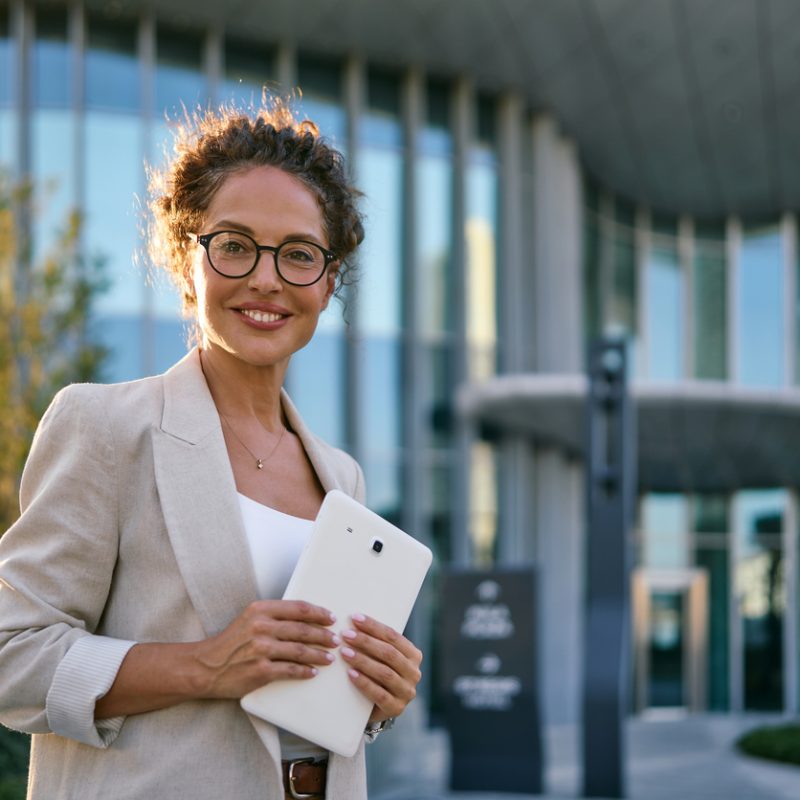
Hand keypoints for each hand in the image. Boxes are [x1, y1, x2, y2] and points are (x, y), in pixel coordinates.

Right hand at [190, 599, 338, 698]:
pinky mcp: (260, 671)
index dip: (319, 613)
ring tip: (329, 657)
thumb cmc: (231, 642)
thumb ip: (274, 615)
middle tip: (336, 639)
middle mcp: (261, 627)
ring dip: (319, 654)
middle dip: (324, 635)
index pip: (299, 608)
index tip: (331, 618)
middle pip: (303, 629)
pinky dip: (305, 671)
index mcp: (260, 609)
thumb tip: (306, 618)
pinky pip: (291, 670)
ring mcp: (261, 649)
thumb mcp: (250, 618)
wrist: (205, 667)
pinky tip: (313, 672)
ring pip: (300, 651)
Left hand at [339, 614, 422, 722]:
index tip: (355, 618)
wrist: (377, 707)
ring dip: (363, 660)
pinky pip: (379, 694)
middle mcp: (414, 673)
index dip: (373, 626)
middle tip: (346, 635)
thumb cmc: (377, 673)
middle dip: (366, 642)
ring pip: (385, 673)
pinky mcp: (396, 708)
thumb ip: (376, 642)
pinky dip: (364, 682)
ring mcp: (407, 692)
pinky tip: (350, 674)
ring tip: (345, 652)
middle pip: (389, 653)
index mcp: (414, 655)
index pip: (393, 636)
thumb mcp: (381, 657)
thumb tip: (354, 621)